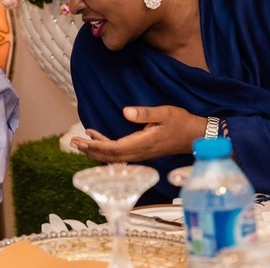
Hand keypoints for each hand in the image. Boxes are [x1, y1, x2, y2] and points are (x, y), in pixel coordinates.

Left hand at [70, 105, 206, 161]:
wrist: (196, 137)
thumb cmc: (182, 122)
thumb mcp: (166, 113)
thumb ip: (145, 114)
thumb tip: (125, 112)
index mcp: (143, 143)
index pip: (114, 148)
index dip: (96, 146)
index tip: (82, 140)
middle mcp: (140, 152)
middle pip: (110, 156)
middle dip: (90, 150)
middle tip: (73, 142)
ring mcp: (141, 153)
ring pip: (113, 157)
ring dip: (96, 150)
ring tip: (80, 142)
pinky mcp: (142, 152)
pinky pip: (120, 154)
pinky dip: (106, 149)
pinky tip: (97, 139)